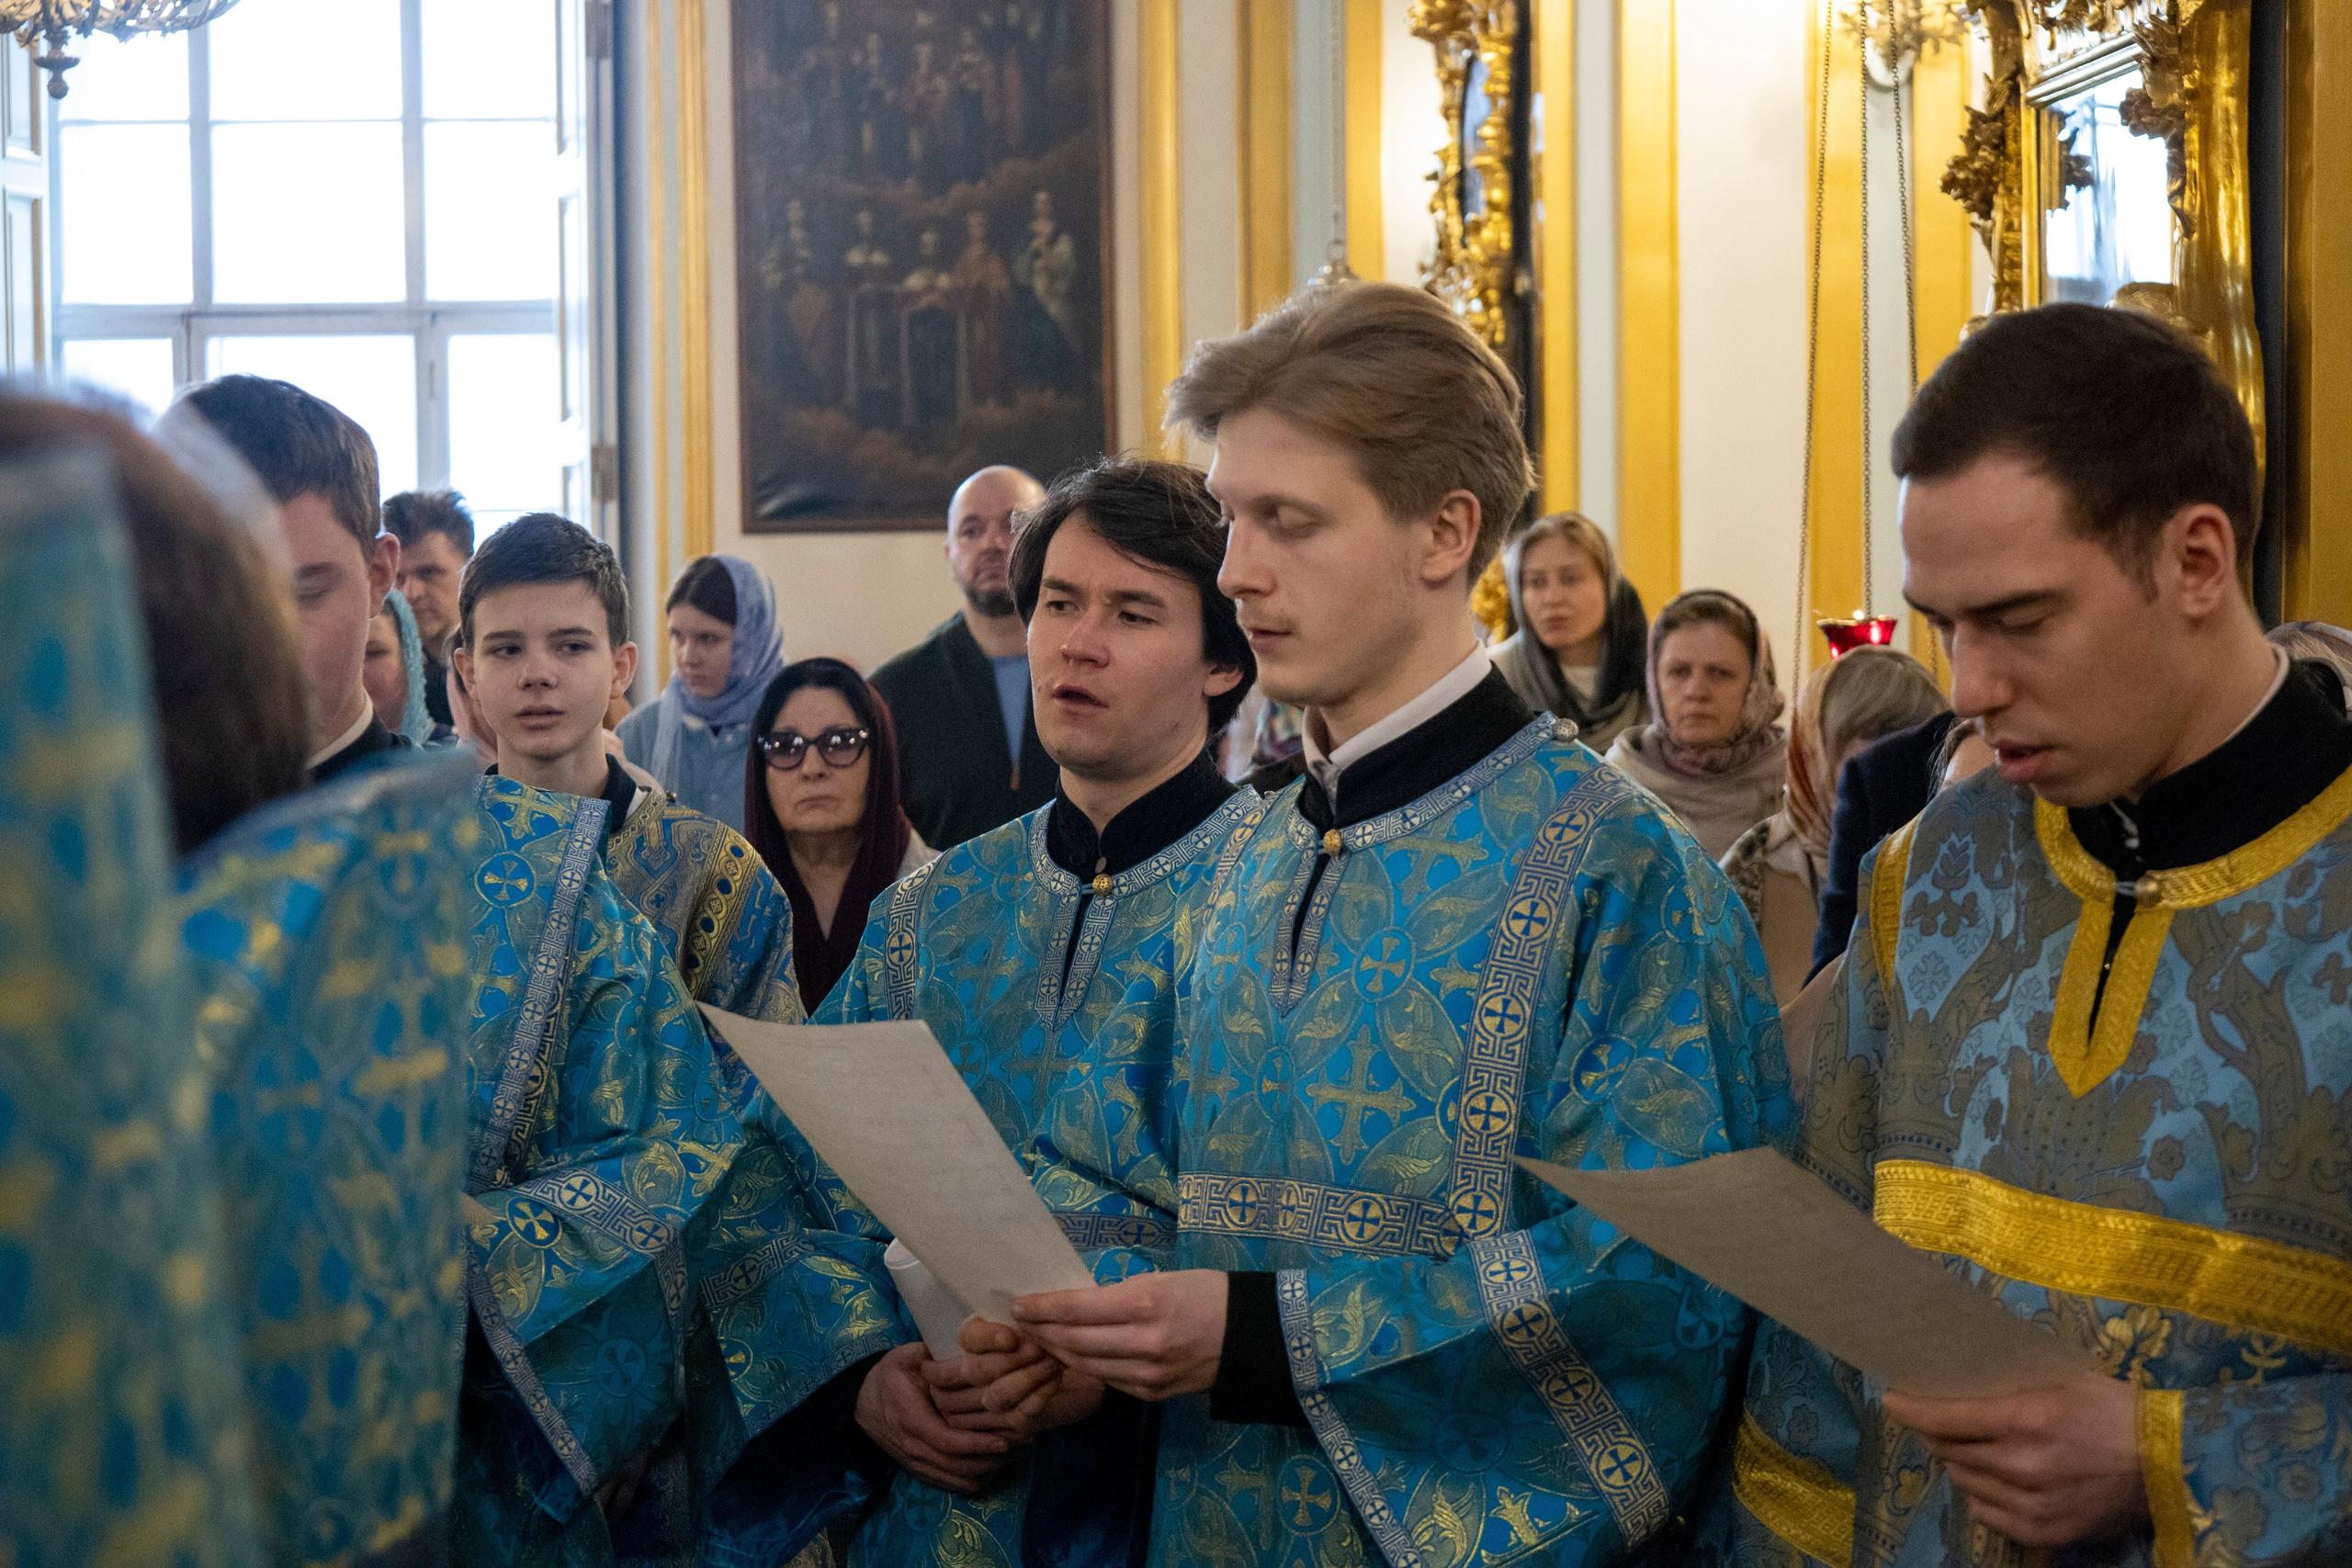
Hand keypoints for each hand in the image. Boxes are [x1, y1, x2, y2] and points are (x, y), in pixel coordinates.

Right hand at [855, 1342, 1015, 1493]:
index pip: (949, 1442)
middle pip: (959, 1467)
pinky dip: (977, 1478)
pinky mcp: (922, 1472)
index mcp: (912, 1421)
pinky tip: (996, 1462)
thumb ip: (931, 1353)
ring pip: (959, 1480)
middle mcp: (914, 1449)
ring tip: (1016, 1452)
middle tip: (1023, 1444)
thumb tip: (968, 1341)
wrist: (861, 1403)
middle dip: (993, 1459)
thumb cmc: (889, 1377)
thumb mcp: (904, 1358)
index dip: (979, 1444)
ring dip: (989, 1469)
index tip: (1006, 1439)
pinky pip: (953, 1485)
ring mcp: (918, 1464)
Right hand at [931, 1318, 1104, 1435]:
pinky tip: (1055, 1377)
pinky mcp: (1014, 1422)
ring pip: (996, 1396)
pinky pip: (1021, 1413)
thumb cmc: (1050, 1332)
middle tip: (1038, 1347)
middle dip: (1008, 1360)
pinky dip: (1039, 1394)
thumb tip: (1021, 1308)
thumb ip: (1022, 1312)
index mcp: (973, 1338)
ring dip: (1026, 1377)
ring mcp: (991, 1400)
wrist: (1079, 1363)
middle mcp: (974, 1372)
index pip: (967, 1338)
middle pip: (975, 1371)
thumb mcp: (1033, 1315)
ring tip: (1051, 1360)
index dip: (985, 1339)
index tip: (1010, 1337)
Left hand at [1010, 1269, 1227, 1401]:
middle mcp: (1142, 1343)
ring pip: (1086, 1365)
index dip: (1043, 1308)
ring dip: (1058, 1352)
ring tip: (1040, 1339)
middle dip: (1042, 1332)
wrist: (1251, 1336)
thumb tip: (1077, 1303)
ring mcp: (1147, 1374)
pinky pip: (1108, 1380)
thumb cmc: (1206, 1294)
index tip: (1020, 1305)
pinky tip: (1073, 1356)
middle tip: (1022, 1323)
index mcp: (1144, 1304)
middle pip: (1074, 1341)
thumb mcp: (1162, 1279)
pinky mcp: (1152, 1394)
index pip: (1077, 1309)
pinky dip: (1086, 1367)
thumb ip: (1119, 1293)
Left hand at [1882, 1374, 2146, 1546]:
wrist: (2169, 1465)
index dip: (1910, 1409)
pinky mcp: (2043, 1533)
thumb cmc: (2113, 1409)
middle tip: (1943, 1421)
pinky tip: (1999, 1479)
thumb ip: (2008, 1384)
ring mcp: (2031, 1504)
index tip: (1891, 1401)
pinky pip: (1987, 1513)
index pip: (1945, 1417)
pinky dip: (1984, 1494)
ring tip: (1979, 1449)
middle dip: (1939, 1434)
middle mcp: (2022, 1464)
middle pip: (1950, 1450)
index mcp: (2027, 1419)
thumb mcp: (2060, 1379)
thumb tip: (1957, 1378)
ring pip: (1965, 1481)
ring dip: (1962, 1463)